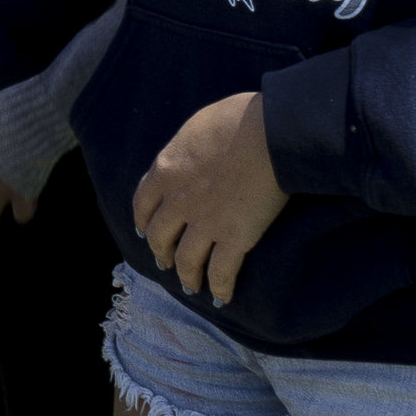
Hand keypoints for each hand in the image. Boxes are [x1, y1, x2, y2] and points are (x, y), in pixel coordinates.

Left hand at [131, 92, 288, 303]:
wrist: (272, 133)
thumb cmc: (242, 119)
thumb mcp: (199, 125)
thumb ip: (188, 147)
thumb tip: (194, 150)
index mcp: (166, 170)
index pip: (143, 203)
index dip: (144, 221)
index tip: (145, 231)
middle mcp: (178, 201)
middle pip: (160, 236)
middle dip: (161, 252)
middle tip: (166, 262)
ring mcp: (205, 222)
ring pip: (186, 260)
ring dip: (186, 276)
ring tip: (190, 286)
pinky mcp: (235, 238)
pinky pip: (221, 272)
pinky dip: (219, 288)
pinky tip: (221, 297)